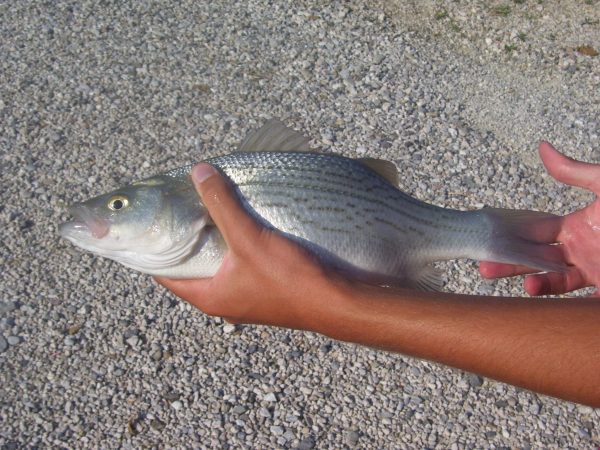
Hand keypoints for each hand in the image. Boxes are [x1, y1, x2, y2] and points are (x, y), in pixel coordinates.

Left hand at [155, 164, 343, 328]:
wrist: (336, 303)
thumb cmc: (288, 278)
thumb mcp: (249, 238)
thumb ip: (222, 204)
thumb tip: (199, 172)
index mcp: (208, 296)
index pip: (162, 273)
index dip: (154, 244)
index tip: (152, 217)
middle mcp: (222, 300)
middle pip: (190, 265)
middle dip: (187, 237)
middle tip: (182, 206)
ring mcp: (244, 297)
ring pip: (217, 264)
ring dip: (214, 240)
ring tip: (210, 211)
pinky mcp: (263, 290)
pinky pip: (239, 265)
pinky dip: (236, 246)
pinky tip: (243, 226)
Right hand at [480, 142, 599, 295]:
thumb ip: (574, 173)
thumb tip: (541, 146)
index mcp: (576, 228)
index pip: (534, 233)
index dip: (510, 236)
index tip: (487, 238)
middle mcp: (580, 253)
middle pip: (536, 260)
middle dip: (510, 264)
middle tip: (483, 267)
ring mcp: (594, 273)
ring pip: (554, 284)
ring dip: (534, 285)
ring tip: (523, 286)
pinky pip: (578, 304)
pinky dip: (560, 304)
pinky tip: (543, 299)